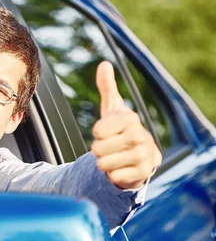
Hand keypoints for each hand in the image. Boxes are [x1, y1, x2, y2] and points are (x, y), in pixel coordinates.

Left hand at [90, 61, 161, 188]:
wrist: (136, 157)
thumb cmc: (120, 131)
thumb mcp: (112, 109)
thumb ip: (107, 88)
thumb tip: (104, 64)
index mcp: (130, 119)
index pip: (99, 129)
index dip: (97, 133)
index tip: (104, 132)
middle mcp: (141, 136)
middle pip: (99, 147)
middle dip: (97, 150)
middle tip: (107, 147)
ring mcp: (144, 156)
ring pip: (105, 163)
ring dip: (103, 162)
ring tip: (111, 157)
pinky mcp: (143, 173)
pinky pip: (115, 176)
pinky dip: (111, 174)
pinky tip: (119, 169)